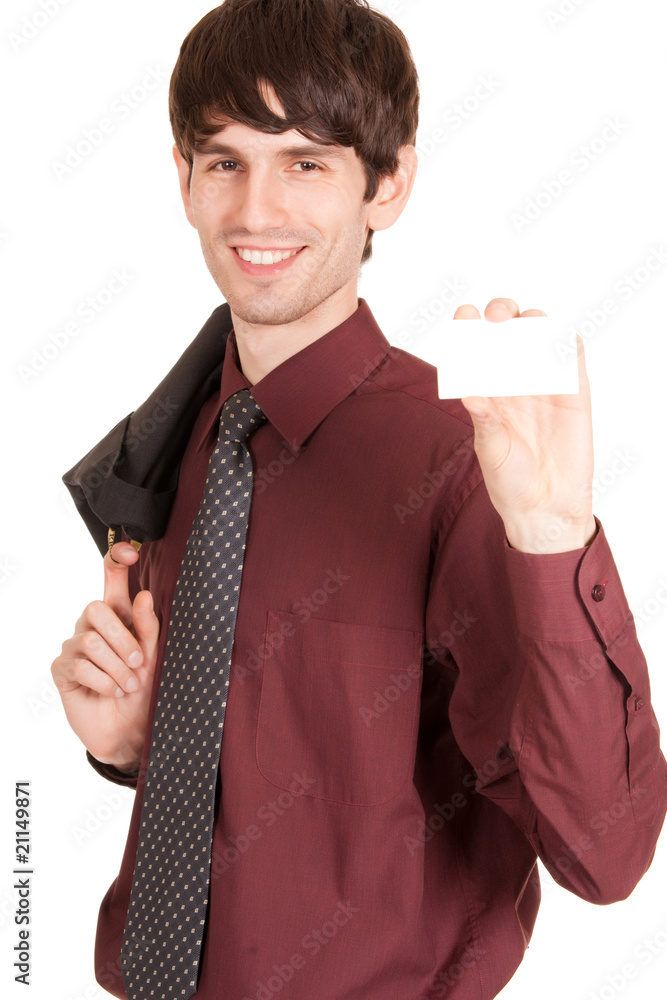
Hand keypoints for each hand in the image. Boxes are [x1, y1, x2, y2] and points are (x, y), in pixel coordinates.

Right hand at [51, 542, 158, 771]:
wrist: (131, 729)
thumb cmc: (144, 689)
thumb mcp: (152, 656)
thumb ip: (148, 627)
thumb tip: (143, 595)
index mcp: (118, 616)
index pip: (110, 579)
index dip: (115, 561)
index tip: (129, 553)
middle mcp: (92, 626)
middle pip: (96, 608)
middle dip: (122, 637)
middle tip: (138, 663)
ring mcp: (74, 647)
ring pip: (91, 641)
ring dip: (117, 667)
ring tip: (130, 685)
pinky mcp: (62, 670)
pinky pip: (81, 667)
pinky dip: (104, 682)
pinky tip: (112, 692)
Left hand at [456, 298, 595, 553]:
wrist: (546, 506)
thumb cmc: (511, 481)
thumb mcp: (491, 451)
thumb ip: (485, 422)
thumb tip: (470, 395)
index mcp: (486, 390)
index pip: (475, 348)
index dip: (468, 326)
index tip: (464, 316)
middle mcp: (513, 381)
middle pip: (508, 331)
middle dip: (502, 314)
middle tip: (497, 318)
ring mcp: (544, 384)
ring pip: (541, 335)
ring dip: (534, 322)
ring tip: (525, 327)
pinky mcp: (574, 392)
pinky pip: (572, 356)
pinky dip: (566, 341)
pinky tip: (557, 341)